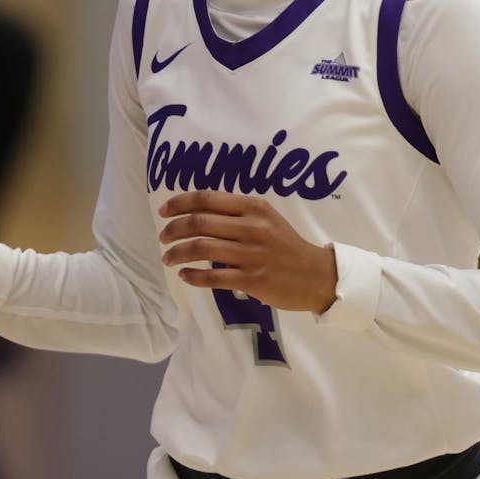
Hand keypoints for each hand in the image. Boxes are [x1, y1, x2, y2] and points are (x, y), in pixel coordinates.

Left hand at [159, 191, 337, 313]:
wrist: (316, 274)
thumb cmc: (286, 245)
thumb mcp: (267, 218)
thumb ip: (237, 212)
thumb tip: (197, 212)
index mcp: (254, 207)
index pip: (207, 198)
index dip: (180, 203)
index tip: (164, 211)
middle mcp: (252, 227)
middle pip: (200, 222)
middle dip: (173, 229)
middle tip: (163, 237)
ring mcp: (252, 254)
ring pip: (202, 248)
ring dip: (177, 253)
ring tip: (168, 258)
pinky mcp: (253, 279)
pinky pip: (214, 276)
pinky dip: (193, 276)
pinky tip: (185, 276)